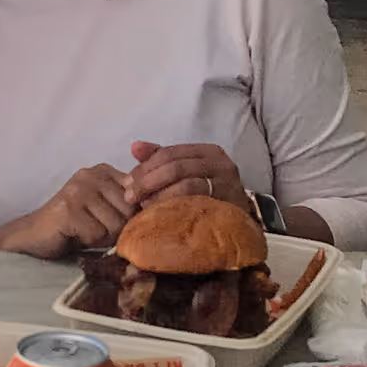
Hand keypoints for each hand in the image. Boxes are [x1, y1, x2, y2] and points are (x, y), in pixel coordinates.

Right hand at [0, 164, 133, 258]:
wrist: (34, 235)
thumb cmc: (74, 225)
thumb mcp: (104, 207)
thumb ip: (127, 202)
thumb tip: (160, 207)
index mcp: (103, 170)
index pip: (140, 192)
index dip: (133, 213)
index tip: (115, 220)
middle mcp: (91, 174)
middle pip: (129, 210)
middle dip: (116, 228)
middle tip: (95, 229)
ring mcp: (79, 190)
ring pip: (115, 224)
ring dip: (102, 237)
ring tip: (84, 232)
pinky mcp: (69, 209)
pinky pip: (97, 234)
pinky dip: (88, 242)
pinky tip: (74, 235)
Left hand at [126, 141, 254, 215]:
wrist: (239, 219)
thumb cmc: (207, 192)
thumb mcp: (185, 170)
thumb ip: (160, 158)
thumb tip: (134, 147)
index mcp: (208, 152)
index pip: (169, 153)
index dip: (145, 167)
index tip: (126, 182)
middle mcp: (221, 165)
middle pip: (176, 168)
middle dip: (148, 181)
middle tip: (130, 196)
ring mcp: (228, 186)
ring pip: (187, 186)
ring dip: (160, 197)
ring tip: (143, 207)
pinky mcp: (230, 207)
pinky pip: (198, 206)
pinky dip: (176, 210)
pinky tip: (162, 217)